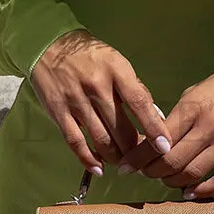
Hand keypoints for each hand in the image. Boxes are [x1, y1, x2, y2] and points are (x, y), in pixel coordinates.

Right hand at [31, 30, 171, 174]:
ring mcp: (76, 100)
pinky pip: (75, 141)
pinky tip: (99, 168)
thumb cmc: (91, 56)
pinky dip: (88, 159)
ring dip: (115, 156)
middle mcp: (96, 86)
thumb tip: (156, 118)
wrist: (49, 45)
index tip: (164, 147)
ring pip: (100, 139)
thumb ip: (136, 89)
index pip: (140, 103)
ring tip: (123, 162)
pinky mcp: (58, 111)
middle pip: (120, 128)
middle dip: (134, 149)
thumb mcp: (118, 63)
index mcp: (116, 70)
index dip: (153, 128)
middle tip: (142, 158)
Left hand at [117, 68, 213, 197]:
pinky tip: (190, 191)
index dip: (138, 157)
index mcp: (192, 109)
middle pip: (171, 161)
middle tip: (145, 173)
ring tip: (165, 179)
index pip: (158, 140)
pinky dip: (203, 190)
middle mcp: (208, 127)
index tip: (126, 165)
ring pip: (192, 173)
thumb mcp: (194, 93)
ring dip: (172, 182)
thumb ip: (175, 117)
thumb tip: (153, 139)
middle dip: (152, 171)